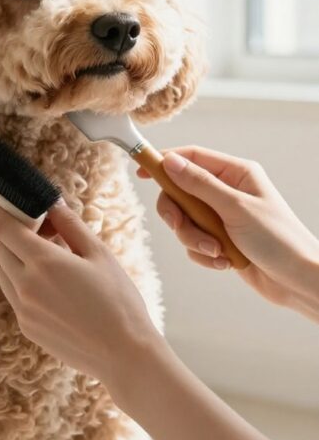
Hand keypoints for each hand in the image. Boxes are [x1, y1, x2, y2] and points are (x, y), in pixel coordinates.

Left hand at [0, 196, 164, 398]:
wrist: (124, 355)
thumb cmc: (119, 302)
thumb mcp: (99, 255)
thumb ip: (70, 225)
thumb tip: (52, 204)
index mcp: (44, 263)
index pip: (5, 228)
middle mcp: (26, 286)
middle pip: (0, 248)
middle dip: (9, 231)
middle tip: (35, 224)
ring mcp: (23, 310)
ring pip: (5, 272)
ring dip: (16, 257)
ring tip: (50, 255)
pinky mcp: (27, 328)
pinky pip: (14, 296)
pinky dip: (23, 281)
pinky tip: (53, 284)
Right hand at [138, 147, 318, 313]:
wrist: (297, 280)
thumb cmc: (279, 240)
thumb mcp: (236, 208)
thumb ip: (200, 185)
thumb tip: (170, 162)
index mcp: (236, 174)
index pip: (192, 158)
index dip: (165, 163)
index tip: (142, 172)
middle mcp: (228, 192)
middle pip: (181, 194)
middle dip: (180, 216)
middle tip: (180, 227)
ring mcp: (223, 217)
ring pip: (186, 222)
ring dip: (195, 240)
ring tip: (217, 252)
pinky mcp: (221, 241)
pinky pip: (195, 243)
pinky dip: (204, 255)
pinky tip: (225, 263)